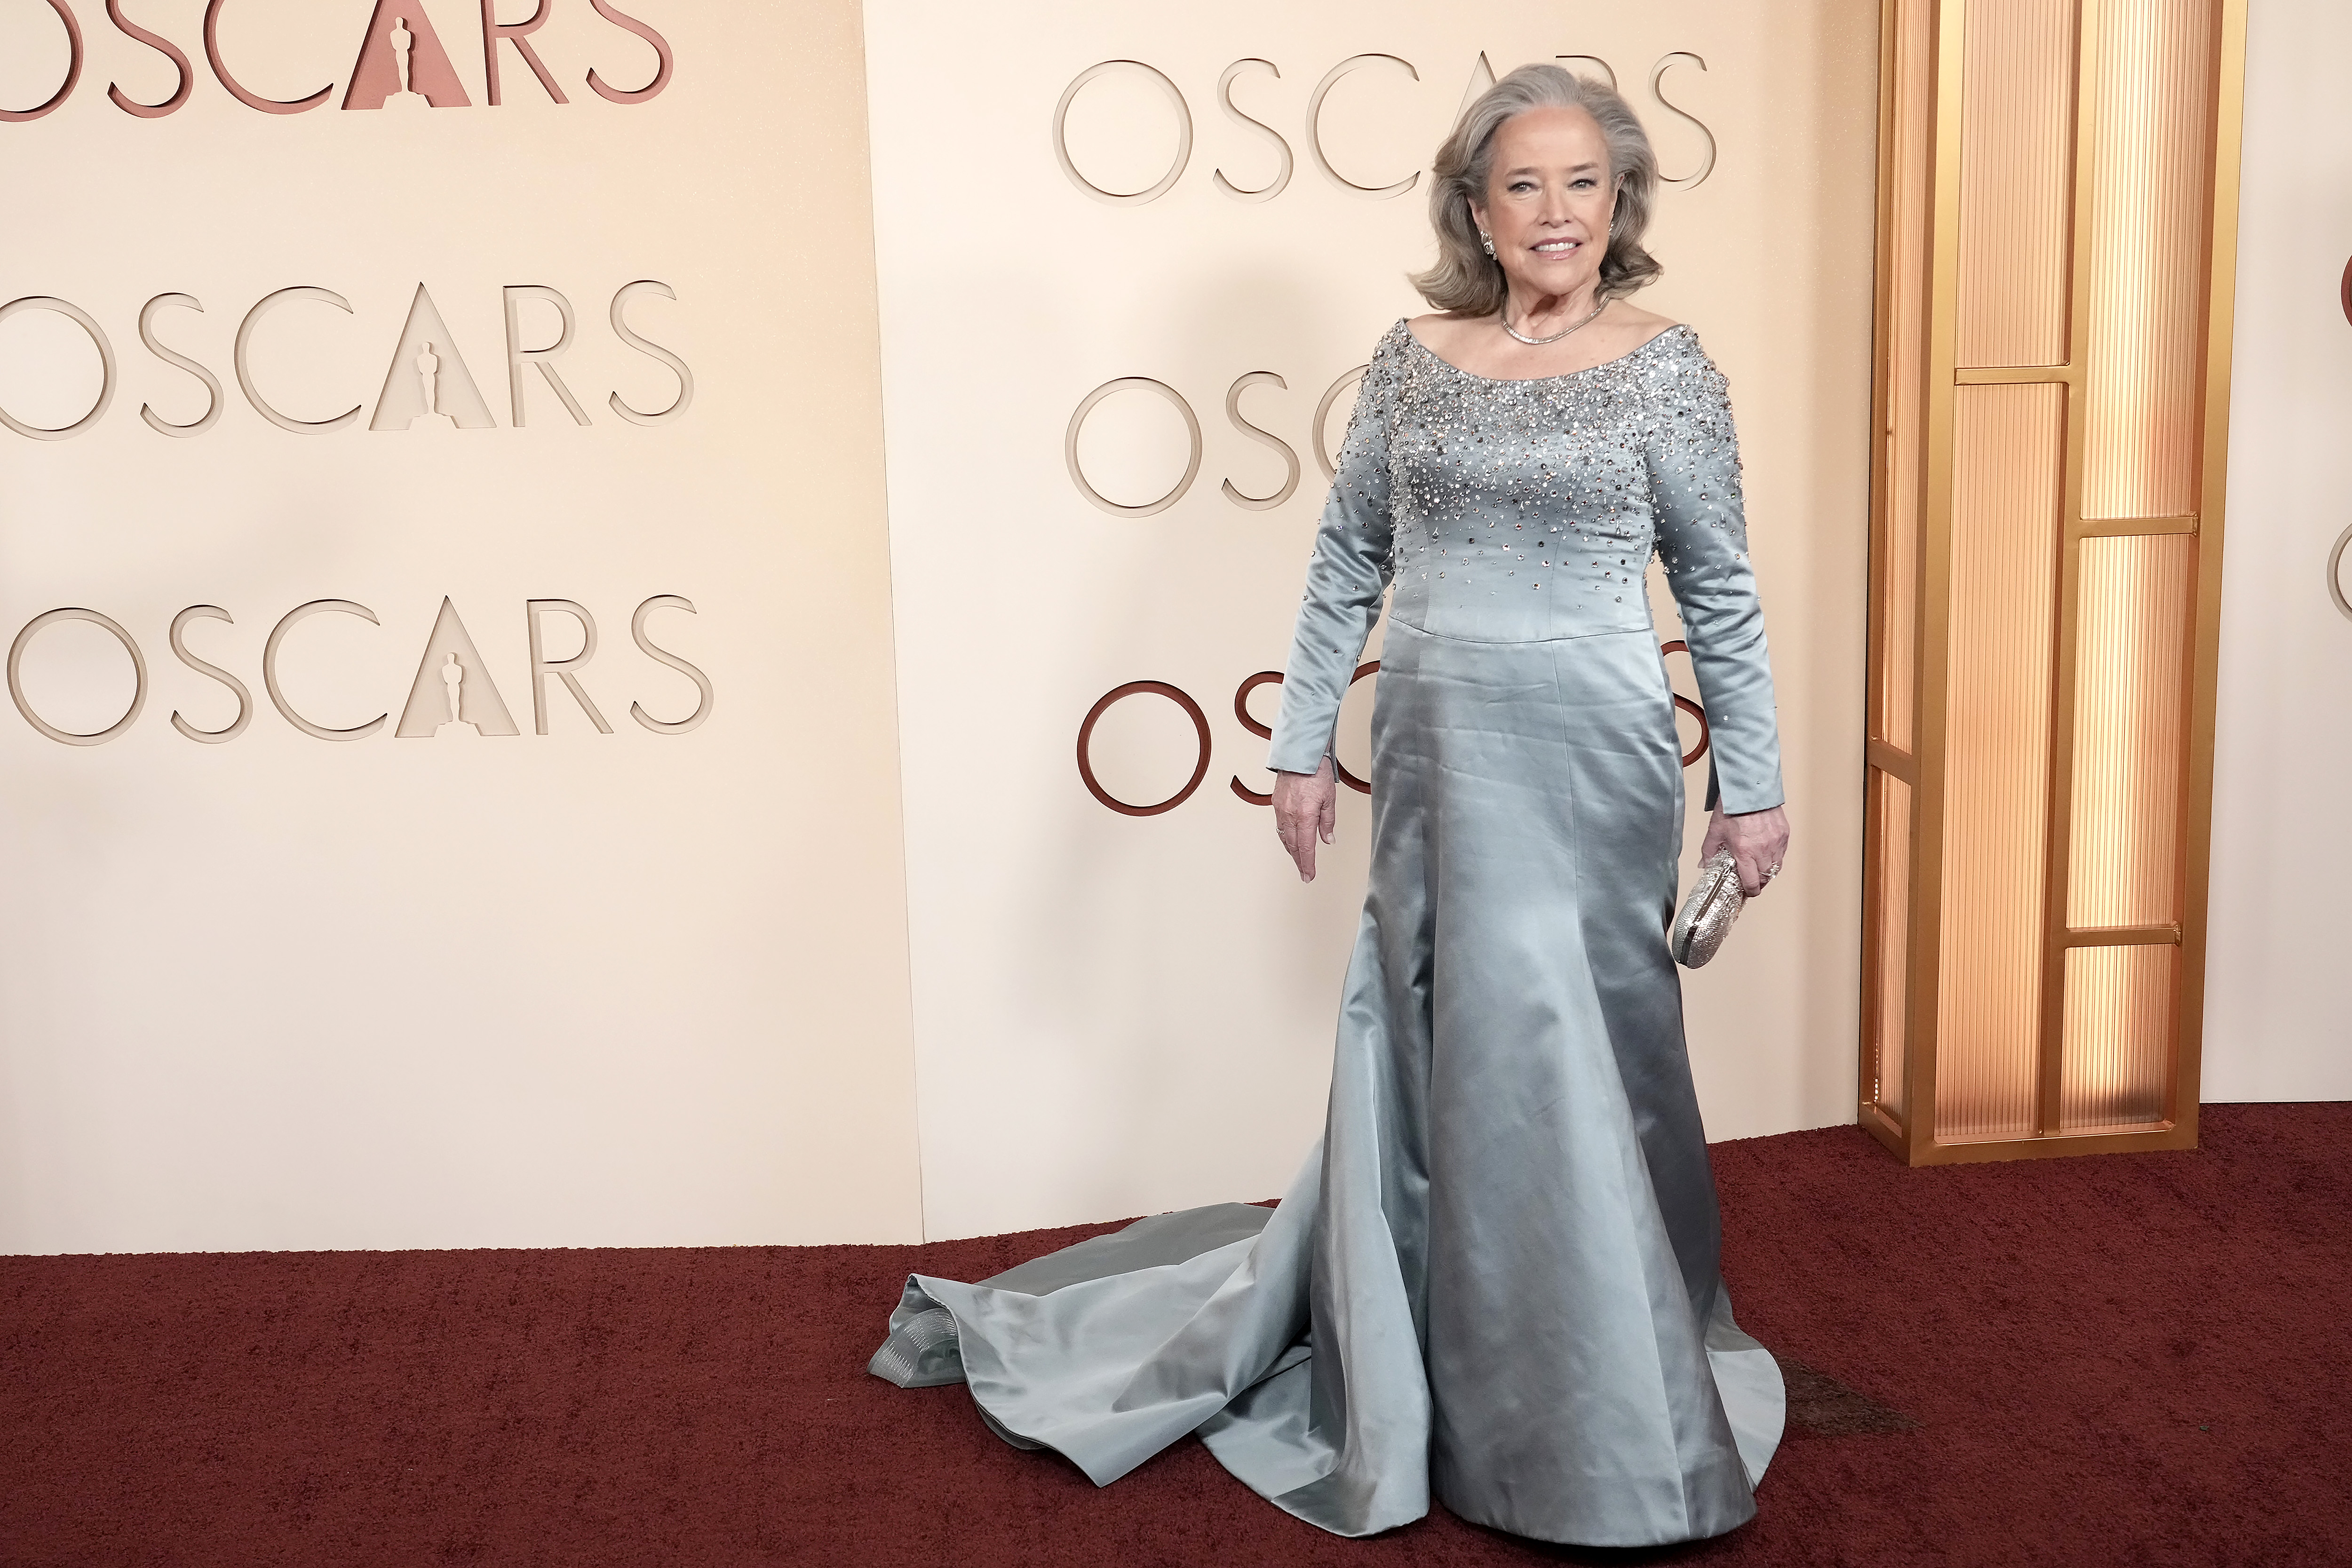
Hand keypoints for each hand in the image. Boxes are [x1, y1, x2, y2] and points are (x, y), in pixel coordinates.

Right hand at [1272, 758, 1337, 881]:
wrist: (1299, 756)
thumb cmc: (1316, 773)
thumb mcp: (1329, 799)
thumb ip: (1327, 821)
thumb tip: (1327, 840)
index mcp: (1305, 816)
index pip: (1306, 847)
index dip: (1308, 863)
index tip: (1309, 875)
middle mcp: (1290, 815)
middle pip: (1293, 846)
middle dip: (1299, 862)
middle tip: (1304, 874)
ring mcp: (1281, 810)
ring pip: (1284, 837)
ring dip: (1291, 851)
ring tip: (1298, 860)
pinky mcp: (1276, 804)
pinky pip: (1279, 826)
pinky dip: (1285, 838)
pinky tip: (1289, 841)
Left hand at [1699, 803, 1789, 897]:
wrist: (1749, 788)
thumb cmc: (1731, 808)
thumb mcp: (1714, 831)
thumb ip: (1708, 852)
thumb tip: (1705, 866)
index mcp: (1745, 852)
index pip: (1752, 883)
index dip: (1749, 891)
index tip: (1745, 891)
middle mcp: (1763, 850)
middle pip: (1765, 878)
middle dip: (1758, 882)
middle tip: (1750, 879)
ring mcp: (1776, 842)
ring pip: (1776, 867)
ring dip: (1767, 871)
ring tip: (1758, 867)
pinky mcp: (1784, 834)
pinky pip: (1782, 853)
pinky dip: (1775, 857)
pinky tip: (1766, 853)